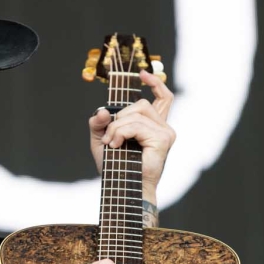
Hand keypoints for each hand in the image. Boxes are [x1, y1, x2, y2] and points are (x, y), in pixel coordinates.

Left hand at [88, 69, 175, 200]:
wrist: (122, 189)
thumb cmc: (115, 169)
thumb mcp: (100, 141)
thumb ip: (98, 124)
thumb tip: (103, 111)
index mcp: (154, 127)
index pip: (164, 98)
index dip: (155, 83)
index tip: (142, 73)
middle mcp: (164, 128)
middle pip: (141, 104)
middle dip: (119, 119)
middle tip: (108, 138)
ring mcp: (165, 133)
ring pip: (136, 114)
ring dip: (116, 128)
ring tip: (110, 144)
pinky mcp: (162, 140)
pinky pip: (136, 125)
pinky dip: (120, 133)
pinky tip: (115, 145)